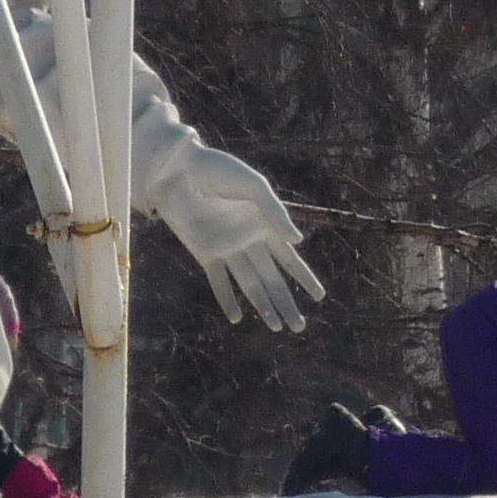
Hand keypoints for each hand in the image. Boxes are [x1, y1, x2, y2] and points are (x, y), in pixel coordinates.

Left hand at [157, 149, 323, 331]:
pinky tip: (236, 318)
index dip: (304, 278)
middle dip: (286, 303)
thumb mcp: (253, 186)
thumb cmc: (218, 170)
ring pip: (250, 285)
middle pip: (272, 280)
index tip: (319, 296)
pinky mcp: (205, 252)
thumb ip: (275, 213)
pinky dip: (227, 300)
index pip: (289, 259)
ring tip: (275, 327)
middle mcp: (248, 241)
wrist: (177, 170)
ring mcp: (227, 248)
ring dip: (262, 306)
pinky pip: (219, 281)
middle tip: (299, 327)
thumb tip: (297, 242)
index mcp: (265, 225)